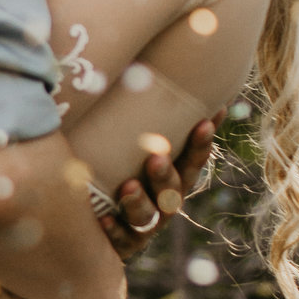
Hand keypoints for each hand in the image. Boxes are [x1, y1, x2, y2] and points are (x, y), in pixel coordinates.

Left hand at [94, 114, 218, 258]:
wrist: (90, 221)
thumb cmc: (111, 165)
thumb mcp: (122, 138)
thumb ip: (132, 108)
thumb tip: (134, 53)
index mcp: (172, 175)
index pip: (193, 157)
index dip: (201, 139)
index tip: (207, 116)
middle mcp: (163, 201)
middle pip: (174, 189)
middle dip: (167, 172)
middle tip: (155, 155)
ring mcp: (143, 225)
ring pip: (148, 217)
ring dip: (140, 201)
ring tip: (127, 187)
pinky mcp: (120, 244)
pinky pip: (118, 239)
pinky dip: (111, 229)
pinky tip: (101, 219)